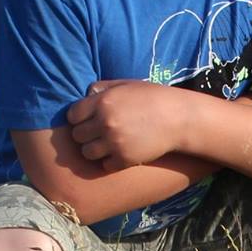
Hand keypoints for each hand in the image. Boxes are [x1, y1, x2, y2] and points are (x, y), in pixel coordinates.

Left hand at [66, 80, 191, 168]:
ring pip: (87, 153)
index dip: (78, 118)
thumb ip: (103, 87)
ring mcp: (114, 142)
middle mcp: (105, 122)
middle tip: (97, 134)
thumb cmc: (153, 98)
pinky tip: (118, 154)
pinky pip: (104, 165)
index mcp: (103, 102)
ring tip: (105, 145)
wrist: (179, 119)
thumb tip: (85, 93)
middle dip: (85, 135)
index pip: (72, 115)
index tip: (87, 120)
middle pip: (77, 136)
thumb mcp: (127, 84)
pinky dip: (109, 162)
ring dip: (94, 150)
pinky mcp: (125, 159)